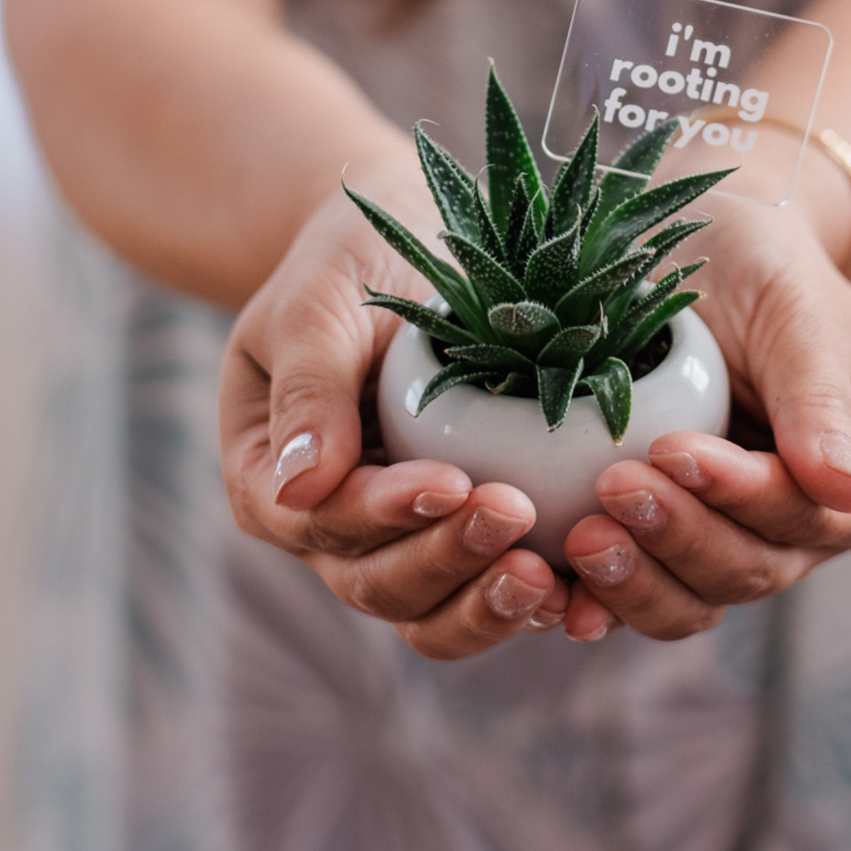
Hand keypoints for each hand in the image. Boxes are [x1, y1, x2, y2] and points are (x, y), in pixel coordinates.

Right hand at [217, 158, 568, 658]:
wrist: (406, 241)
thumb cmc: (349, 258)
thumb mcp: (316, 300)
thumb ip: (307, 384)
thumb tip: (299, 483)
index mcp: (271, 477)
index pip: (321, 518)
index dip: (383, 512)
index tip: (450, 481)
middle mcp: (330, 525)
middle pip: (377, 582)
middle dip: (446, 559)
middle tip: (516, 516)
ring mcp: (399, 538)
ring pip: (432, 610)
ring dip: (487, 604)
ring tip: (549, 579)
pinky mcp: (461, 533)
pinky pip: (487, 590)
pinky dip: (530, 601)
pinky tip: (579, 592)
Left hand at [559, 197, 850, 640]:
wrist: (704, 242)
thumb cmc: (765, 266)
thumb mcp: (801, 312)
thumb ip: (819, 399)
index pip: (806, 514)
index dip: (740, 495)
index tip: (674, 449)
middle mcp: (797, 526)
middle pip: (747, 569)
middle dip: (679, 537)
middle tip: (614, 487)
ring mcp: (725, 537)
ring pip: (690, 598)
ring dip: (636, 580)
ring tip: (581, 541)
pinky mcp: (659, 539)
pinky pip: (635, 587)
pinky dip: (599, 598)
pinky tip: (561, 596)